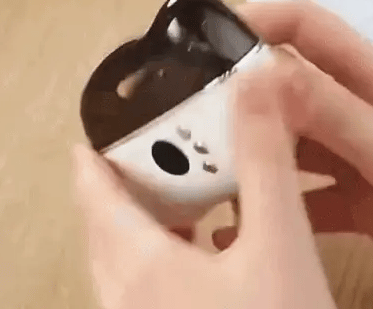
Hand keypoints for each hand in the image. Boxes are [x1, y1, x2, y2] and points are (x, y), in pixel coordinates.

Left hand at [72, 73, 336, 308]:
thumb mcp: (280, 239)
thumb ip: (265, 161)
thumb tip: (258, 84)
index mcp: (141, 264)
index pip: (93, 194)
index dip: (92, 157)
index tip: (101, 125)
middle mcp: (129, 297)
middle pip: (104, 225)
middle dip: (120, 182)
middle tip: (150, 148)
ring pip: (124, 257)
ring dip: (143, 217)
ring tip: (176, 187)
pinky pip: (146, 284)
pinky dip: (163, 252)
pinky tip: (203, 247)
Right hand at [223, 0, 372, 304]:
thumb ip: (333, 112)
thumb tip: (263, 73)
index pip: (309, 28)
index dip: (261, 20)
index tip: (210, 37)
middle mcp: (358, 110)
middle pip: (291, 88)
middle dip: (244, 94)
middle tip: (193, 112)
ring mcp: (355, 156)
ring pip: (292, 143)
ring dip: (255, 150)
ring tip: (206, 164)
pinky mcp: (354, 199)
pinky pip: (305, 195)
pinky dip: (277, 204)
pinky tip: (242, 222)